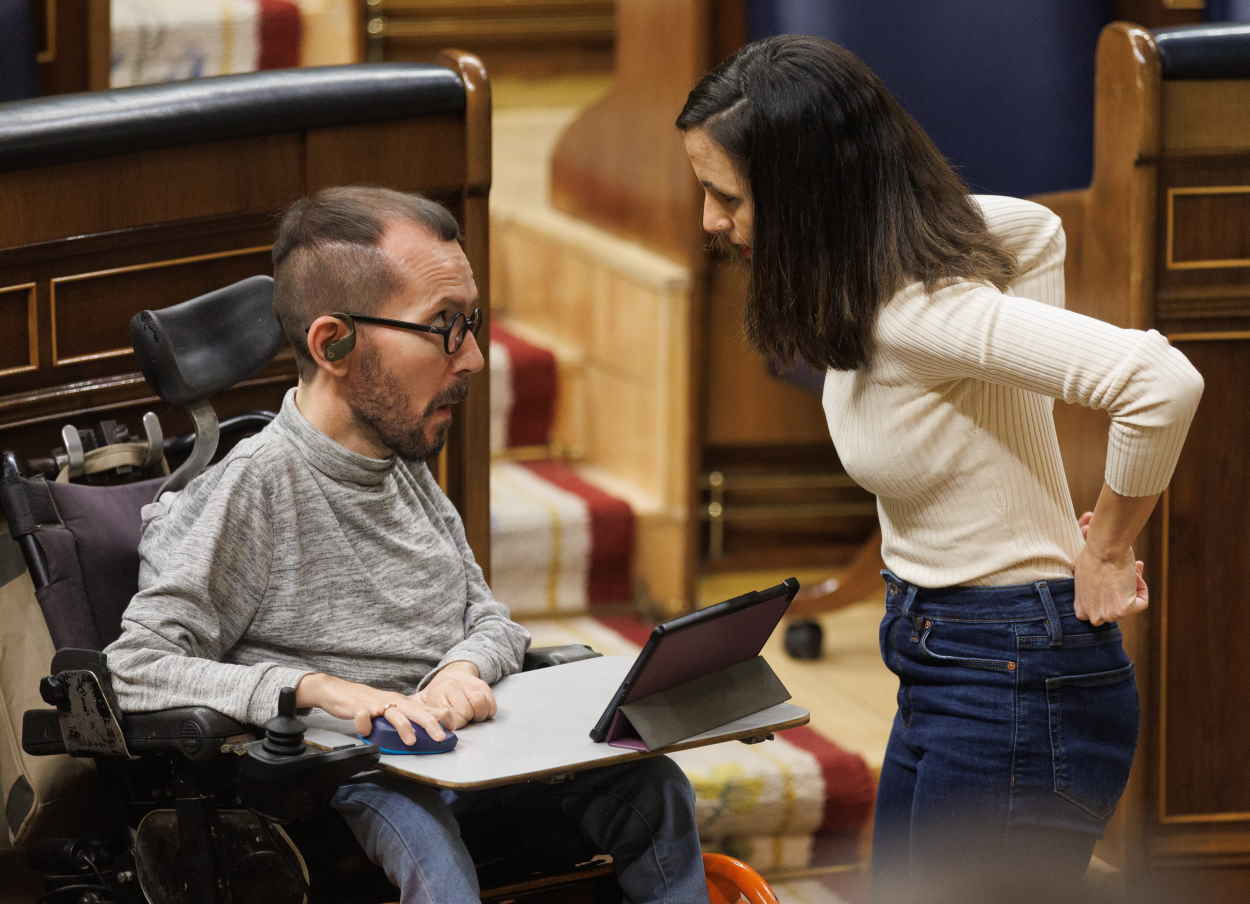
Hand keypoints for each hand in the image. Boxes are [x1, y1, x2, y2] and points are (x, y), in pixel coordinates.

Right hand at [295, 672, 450, 742]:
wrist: (339, 691)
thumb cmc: (369, 703)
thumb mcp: (393, 709)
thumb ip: (409, 717)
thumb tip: (431, 728)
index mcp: (403, 703)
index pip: (427, 708)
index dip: (441, 716)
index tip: (453, 727)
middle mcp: (393, 701)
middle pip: (415, 710)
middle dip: (430, 723)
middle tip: (440, 737)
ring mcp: (376, 704)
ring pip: (394, 713)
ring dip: (404, 726)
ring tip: (412, 740)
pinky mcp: (359, 708)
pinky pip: (362, 716)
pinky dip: (364, 725)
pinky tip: (365, 731)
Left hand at [417, 661, 495, 729]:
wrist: (453, 673)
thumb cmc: (437, 694)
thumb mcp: (420, 703)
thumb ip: (413, 716)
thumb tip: (407, 730)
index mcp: (437, 693)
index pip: (448, 715)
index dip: (452, 725)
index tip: (450, 728)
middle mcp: (453, 686)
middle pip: (466, 712)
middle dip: (464, 720)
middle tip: (460, 719)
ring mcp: (469, 684)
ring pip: (480, 706)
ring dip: (477, 715)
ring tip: (470, 715)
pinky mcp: (483, 685)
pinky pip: (491, 704)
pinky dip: (487, 711)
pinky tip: (478, 710)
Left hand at [1074, 511, 1147, 624]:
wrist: (1104, 550)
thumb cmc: (1093, 555)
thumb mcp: (1085, 575)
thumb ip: (1093, 586)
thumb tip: (1108, 582)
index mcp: (1081, 608)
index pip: (1096, 613)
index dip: (1107, 598)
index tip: (1113, 584)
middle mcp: (1093, 615)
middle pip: (1114, 610)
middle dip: (1121, 594)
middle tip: (1125, 576)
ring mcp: (1108, 615)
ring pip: (1128, 607)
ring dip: (1131, 589)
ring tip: (1128, 570)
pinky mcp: (1122, 610)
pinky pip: (1141, 603)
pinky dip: (1142, 588)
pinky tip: (1135, 573)